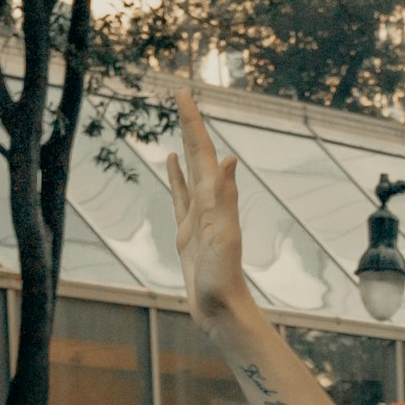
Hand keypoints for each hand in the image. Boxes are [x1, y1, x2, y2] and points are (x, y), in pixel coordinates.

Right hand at [165, 91, 250, 327]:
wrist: (222, 311)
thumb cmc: (223, 279)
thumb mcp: (224, 236)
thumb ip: (227, 198)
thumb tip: (232, 159)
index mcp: (215, 200)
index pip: (203, 152)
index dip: (193, 122)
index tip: (183, 94)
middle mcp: (208, 204)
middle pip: (197, 155)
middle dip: (190, 124)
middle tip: (181, 95)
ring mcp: (197, 217)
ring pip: (190, 172)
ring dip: (186, 147)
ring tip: (181, 123)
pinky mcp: (188, 232)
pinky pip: (179, 195)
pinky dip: (176, 176)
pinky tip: (172, 164)